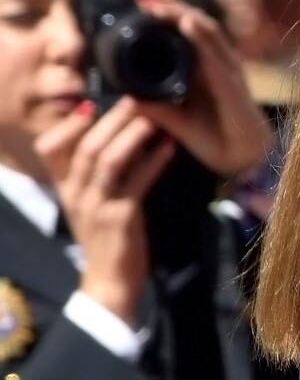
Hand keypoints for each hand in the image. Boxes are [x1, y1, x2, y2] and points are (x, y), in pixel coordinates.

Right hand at [42, 98, 177, 329]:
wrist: (110, 281)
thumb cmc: (107, 238)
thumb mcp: (94, 203)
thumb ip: (100, 174)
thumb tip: (119, 137)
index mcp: (65, 188)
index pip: (50, 148)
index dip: (68, 125)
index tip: (88, 105)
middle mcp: (75, 193)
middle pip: (85, 147)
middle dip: (109, 120)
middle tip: (133, 99)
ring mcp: (96, 205)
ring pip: (106, 160)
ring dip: (130, 134)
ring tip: (151, 116)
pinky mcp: (120, 217)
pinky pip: (137, 182)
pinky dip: (154, 161)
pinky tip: (170, 146)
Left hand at [127, 0, 270, 179]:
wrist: (242, 160)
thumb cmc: (213, 139)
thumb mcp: (174, 121)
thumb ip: (155, 108)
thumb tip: (126, 99)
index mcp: (203, 68)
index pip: (184, 30)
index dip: (166, 9)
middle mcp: (218, 63)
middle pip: (194, 22)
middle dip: (169, 2)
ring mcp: (227, 71)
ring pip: (205, 32)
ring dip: (180, 13)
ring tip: (156, 2)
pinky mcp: (233, 85)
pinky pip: (216, 55)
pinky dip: (201, 37)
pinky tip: (186, 23)